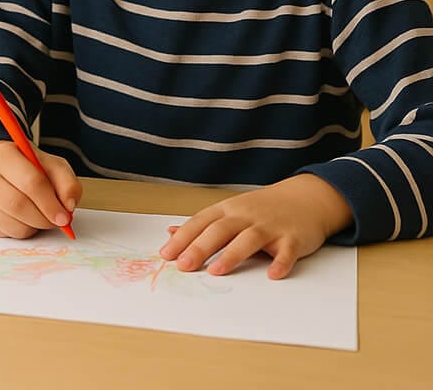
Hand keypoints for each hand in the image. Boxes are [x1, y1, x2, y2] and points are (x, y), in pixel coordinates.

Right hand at [0, 139, 81, 237]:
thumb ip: (66, 181)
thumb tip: (69, 206)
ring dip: (35, 227)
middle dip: (45, 219)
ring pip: (14, 225)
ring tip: (39, 214)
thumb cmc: (23, 166)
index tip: (65, 217)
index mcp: (2, 155)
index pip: (31, 182)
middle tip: (57, 221)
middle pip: (19, 206)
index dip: (51, 203)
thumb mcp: (48, 163)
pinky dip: (23, 231)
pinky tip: (24, 218)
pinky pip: (8, 234)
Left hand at [160, 174, 351, 279]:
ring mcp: (270, 226)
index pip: (200, 223)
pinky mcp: (293, 238)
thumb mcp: (230, 211)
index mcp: (228, 210)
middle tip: (183, 266)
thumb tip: (172, 233)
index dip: (183, 238)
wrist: (306, 198)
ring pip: (249, 239)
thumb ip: (203, 225)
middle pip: (220, 230)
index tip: (166, 254)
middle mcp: (246, 216)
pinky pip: (287, 251)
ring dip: (232, 255)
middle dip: (200, 247)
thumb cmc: (262, 209)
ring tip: (215, 271)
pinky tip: (272, 274)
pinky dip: (280, 262)